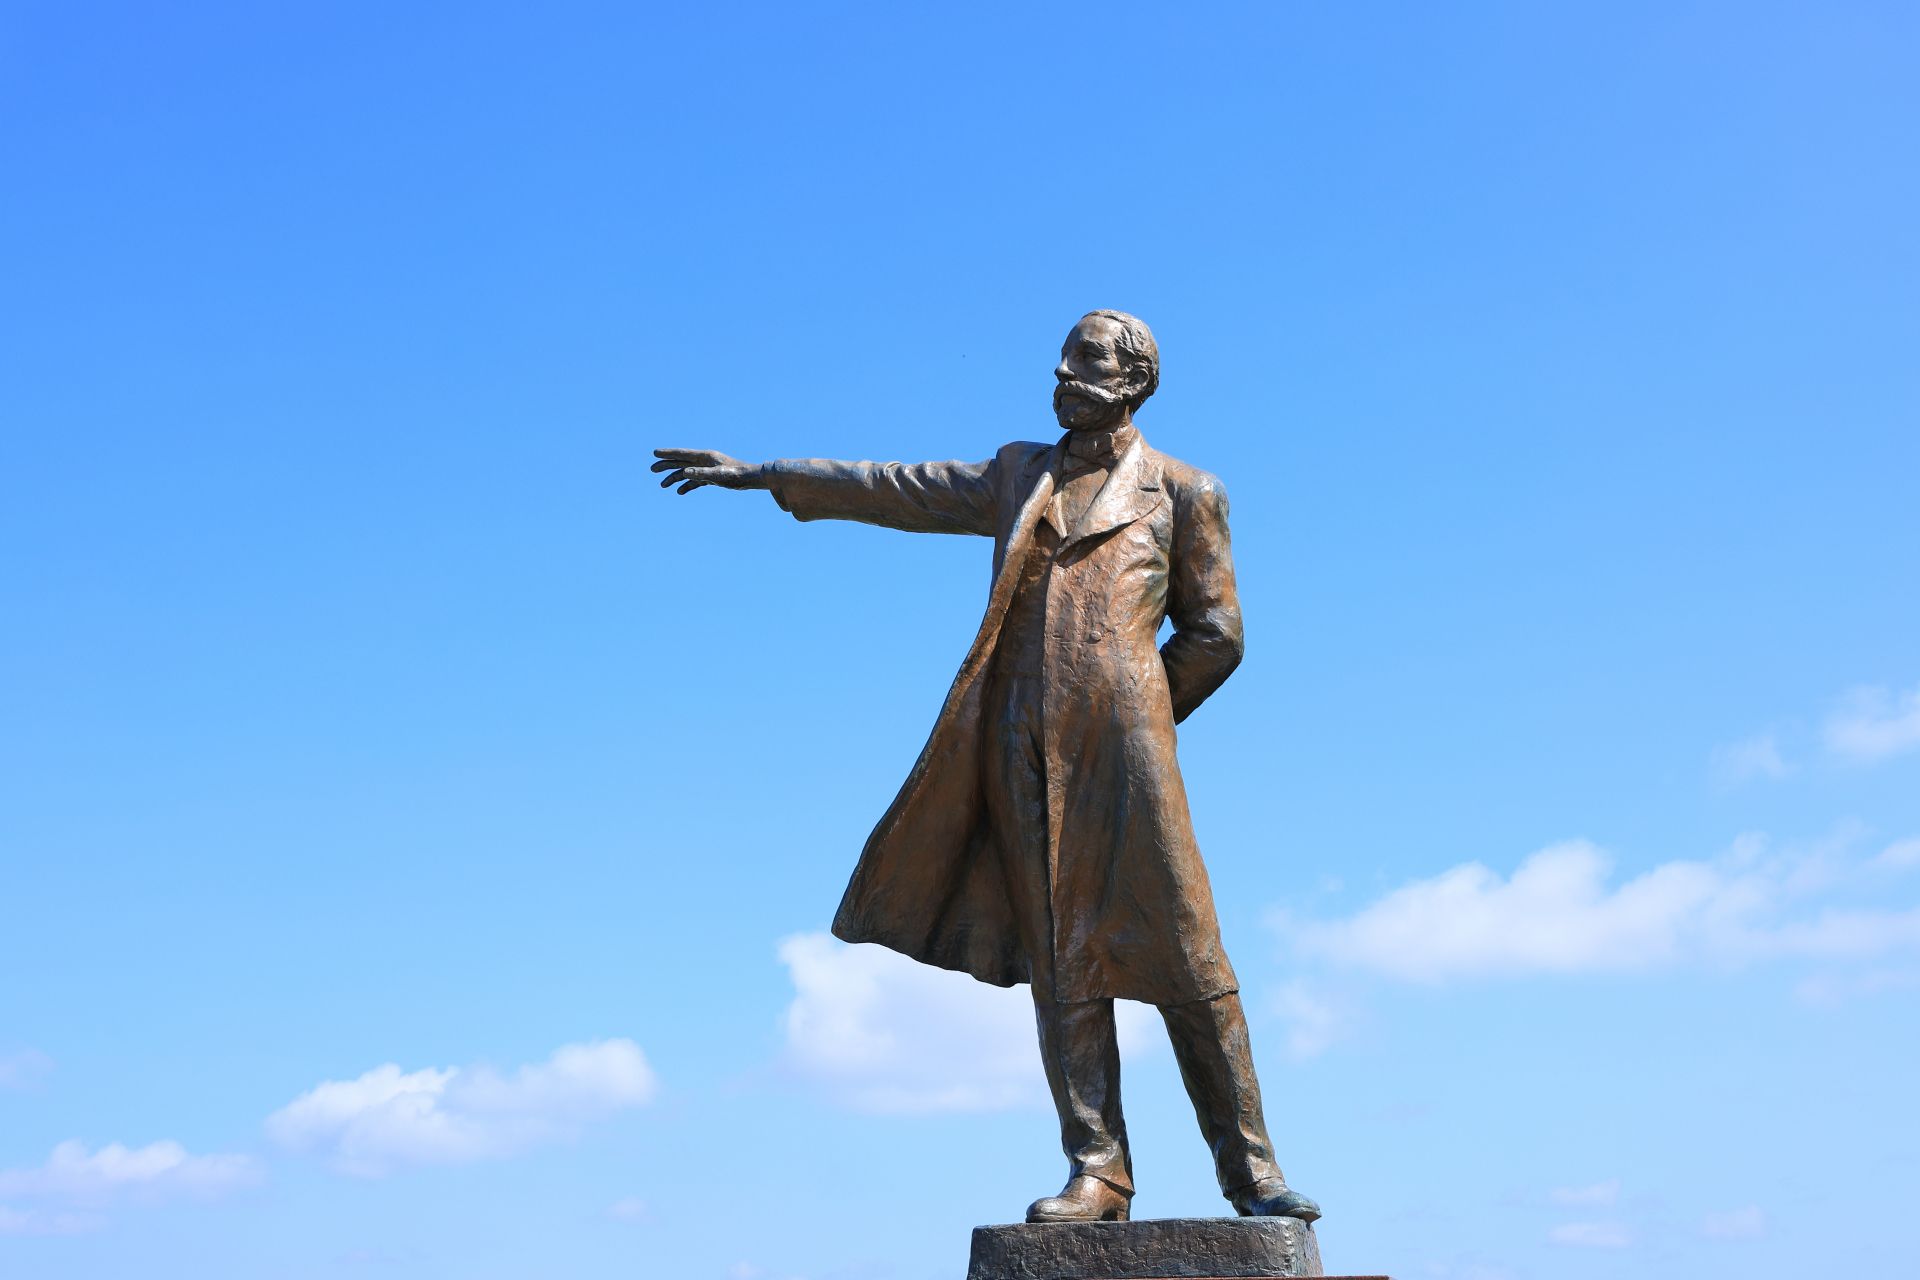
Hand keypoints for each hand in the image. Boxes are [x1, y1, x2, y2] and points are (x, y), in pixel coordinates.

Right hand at [651, 447, 765, 493]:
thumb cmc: (736, 475)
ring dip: (674, 478)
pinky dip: (687, 486)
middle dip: (666, 466)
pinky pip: (695, 481)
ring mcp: (707, 469)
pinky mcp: (711, 477)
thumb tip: (684, 472)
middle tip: (652, 469)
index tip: (655, 453)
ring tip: (662, 485)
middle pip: (681, 462)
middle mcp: (704, 461)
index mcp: (705, 457)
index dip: (668, 453)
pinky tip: (679, 492)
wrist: (750, 478)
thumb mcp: (718, 475)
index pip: (682, 454)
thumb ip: (701, 474)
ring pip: (686, 472)